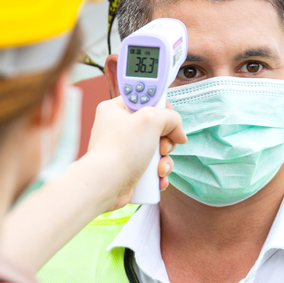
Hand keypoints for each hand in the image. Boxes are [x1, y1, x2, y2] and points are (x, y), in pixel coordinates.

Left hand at [80, 97, 186, 211]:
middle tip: (162, 145)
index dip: (159, 105)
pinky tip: (157, 178)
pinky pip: (153, 165)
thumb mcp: (150, 120)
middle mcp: (120, 128)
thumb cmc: (119, 151)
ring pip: (158, 148)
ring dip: (165, 159)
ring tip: (158, 167)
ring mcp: (125, 149)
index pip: (145, 97)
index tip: (167, 114)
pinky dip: (159, 172)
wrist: (106, 185)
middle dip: (166, 139)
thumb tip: (177, 130)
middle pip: (156, 125)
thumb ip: (169, 116)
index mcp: (116, 109)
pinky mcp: (130, 167)